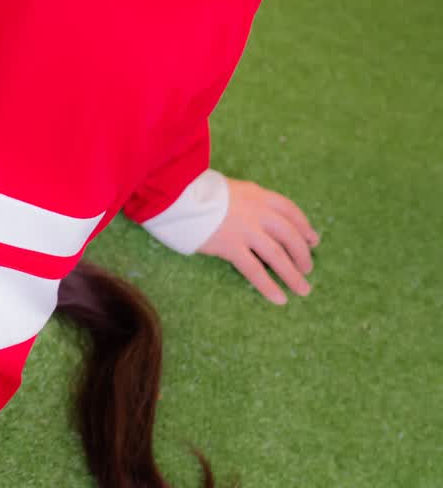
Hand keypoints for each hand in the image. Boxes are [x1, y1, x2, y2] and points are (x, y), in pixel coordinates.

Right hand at [197, 176, 319, 304]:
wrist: (176, 195)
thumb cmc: (197, 192)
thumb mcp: (230, 189)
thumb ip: (248, 202)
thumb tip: (260, 219)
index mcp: (258, 194)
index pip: (291, 211)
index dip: (305, 227)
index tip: (313, 239)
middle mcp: (257, 211)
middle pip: (289, 235)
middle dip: (302, 254)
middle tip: (307, 268)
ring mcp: (245, 229)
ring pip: (277, 255)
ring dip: (293, 274)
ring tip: (302, 289)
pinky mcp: (230, 246)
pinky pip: (255, 270)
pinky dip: (269, 285)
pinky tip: (278, 298)